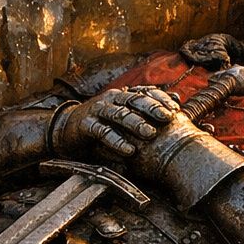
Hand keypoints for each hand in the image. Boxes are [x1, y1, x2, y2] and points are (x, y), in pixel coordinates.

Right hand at [51, 86, 179, 158]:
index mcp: (122, 95)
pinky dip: (116, 141)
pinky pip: (102, 132)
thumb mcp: (124, 117)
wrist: (66, 130)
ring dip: (135, 123)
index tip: (176, 108)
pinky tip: (129, 150)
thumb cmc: (102, 124)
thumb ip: (147, 112)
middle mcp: (111, 99)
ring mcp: (97, 110)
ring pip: (119, 114)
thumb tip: (177, 103)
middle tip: (168, 118)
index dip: (160, 98)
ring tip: (150, 133)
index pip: (144, 92)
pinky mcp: (86, 125)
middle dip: (152, 108)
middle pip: (133, 100)